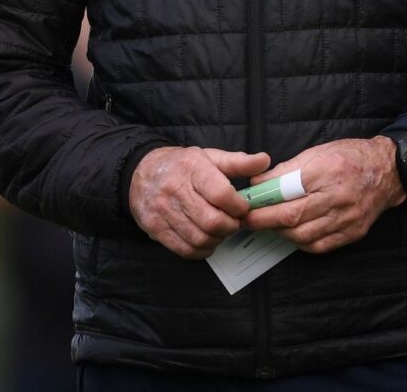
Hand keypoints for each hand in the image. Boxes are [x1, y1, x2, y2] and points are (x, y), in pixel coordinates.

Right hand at [128, 146, 269, 258]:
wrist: (142, 172)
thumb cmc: (182, 165)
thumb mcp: (209, 156)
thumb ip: (238, 161)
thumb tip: (264, 161)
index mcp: (192, 167)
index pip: (221, 193)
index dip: (238, 206)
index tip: (242, 207)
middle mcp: (175, 189)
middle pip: (212, 221)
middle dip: (230, 226)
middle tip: (234, 221)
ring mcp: (163, 211)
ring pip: (200, 238)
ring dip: (218, 239)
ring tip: (221, 229)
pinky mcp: (155, 228)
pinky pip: (185, 250)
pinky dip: (201, 250)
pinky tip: (206, 239)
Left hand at [243, 137, 405, 253]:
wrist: (387, 171)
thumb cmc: (349, 156)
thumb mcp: (317, 151)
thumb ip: (287, 168)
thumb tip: (258, 182)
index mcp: (326, 170)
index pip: (287, 190)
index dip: (263, 200)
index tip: (246, 203)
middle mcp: (338, 196)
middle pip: (293, 216)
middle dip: (265, 221)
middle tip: (248, 220)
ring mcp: (347, 218)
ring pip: (304, 235)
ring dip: (281, 233)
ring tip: (269, 226)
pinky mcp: (353, 233)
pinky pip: (320, 246)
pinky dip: (301, 242)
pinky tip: (292, 234)